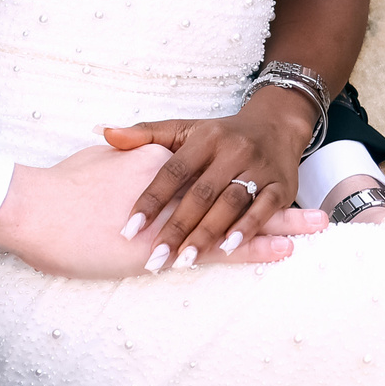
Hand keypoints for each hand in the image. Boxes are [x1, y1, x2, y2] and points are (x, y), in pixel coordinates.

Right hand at [0, 144, 313, 279]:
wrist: (37, 209)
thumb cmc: (59, 190)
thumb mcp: (96, 162)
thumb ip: (118, 156)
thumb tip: (117, 143)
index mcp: (160, 167)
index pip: (210, 174)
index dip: (242, 178)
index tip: (271, 177)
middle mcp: (179, 189)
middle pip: (236, 194)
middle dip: (276, 202)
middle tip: (315, 212)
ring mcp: (178, 218)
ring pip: (239, 220)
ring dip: (280, 225)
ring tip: (316, 228)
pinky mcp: (172, 246)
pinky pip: (225, 247)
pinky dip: (255, 248)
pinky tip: (284, 251)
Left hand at [102, 89, 321, 270]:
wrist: (275, 125)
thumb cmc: (219, 135)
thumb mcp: (183, 129)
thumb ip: (144, 135)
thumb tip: (102, 132)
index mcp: (204, 138)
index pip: (171, 172)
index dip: (150, 200)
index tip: (129, 229)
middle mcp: (232, 151)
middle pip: (200, 193)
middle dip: (177, 228)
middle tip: (155, 257)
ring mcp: (258, 168)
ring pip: (230, 204)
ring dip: (207, 234)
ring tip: (185, 261)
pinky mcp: (281, 185)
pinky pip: (264, 209)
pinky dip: (247, 230)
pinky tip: (227, 250)